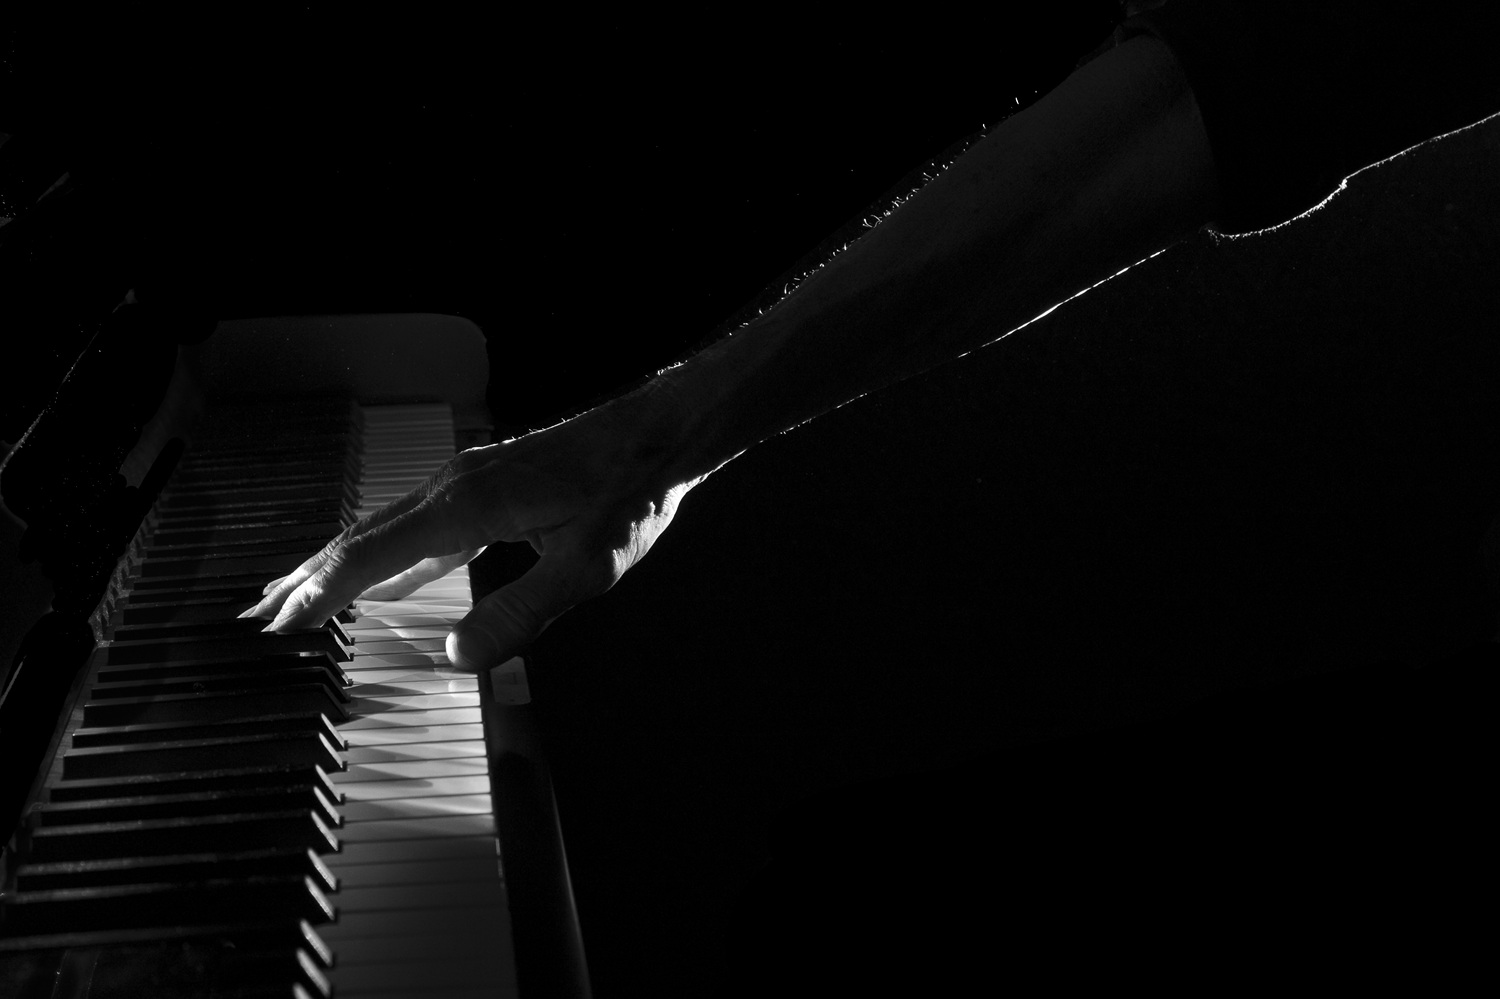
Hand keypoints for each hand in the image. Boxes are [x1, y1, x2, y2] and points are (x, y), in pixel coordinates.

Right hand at [244, 393, 701, 668]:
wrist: (659, 432)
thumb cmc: (630, 492)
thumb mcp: (586, 567)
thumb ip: (521, 614)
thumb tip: (453, 655)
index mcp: (465, 505)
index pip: (370, 556)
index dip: (321, 594)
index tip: (279, 627)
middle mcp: (452, 485)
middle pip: (360, 537)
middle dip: (308, 579)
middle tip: (260, 616)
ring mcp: (466, 479)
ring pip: (383, 526)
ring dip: (338, 563)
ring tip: (299, 593)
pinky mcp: (486, 483)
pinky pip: (416, 523)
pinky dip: (384, 551)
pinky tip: (385, 578)